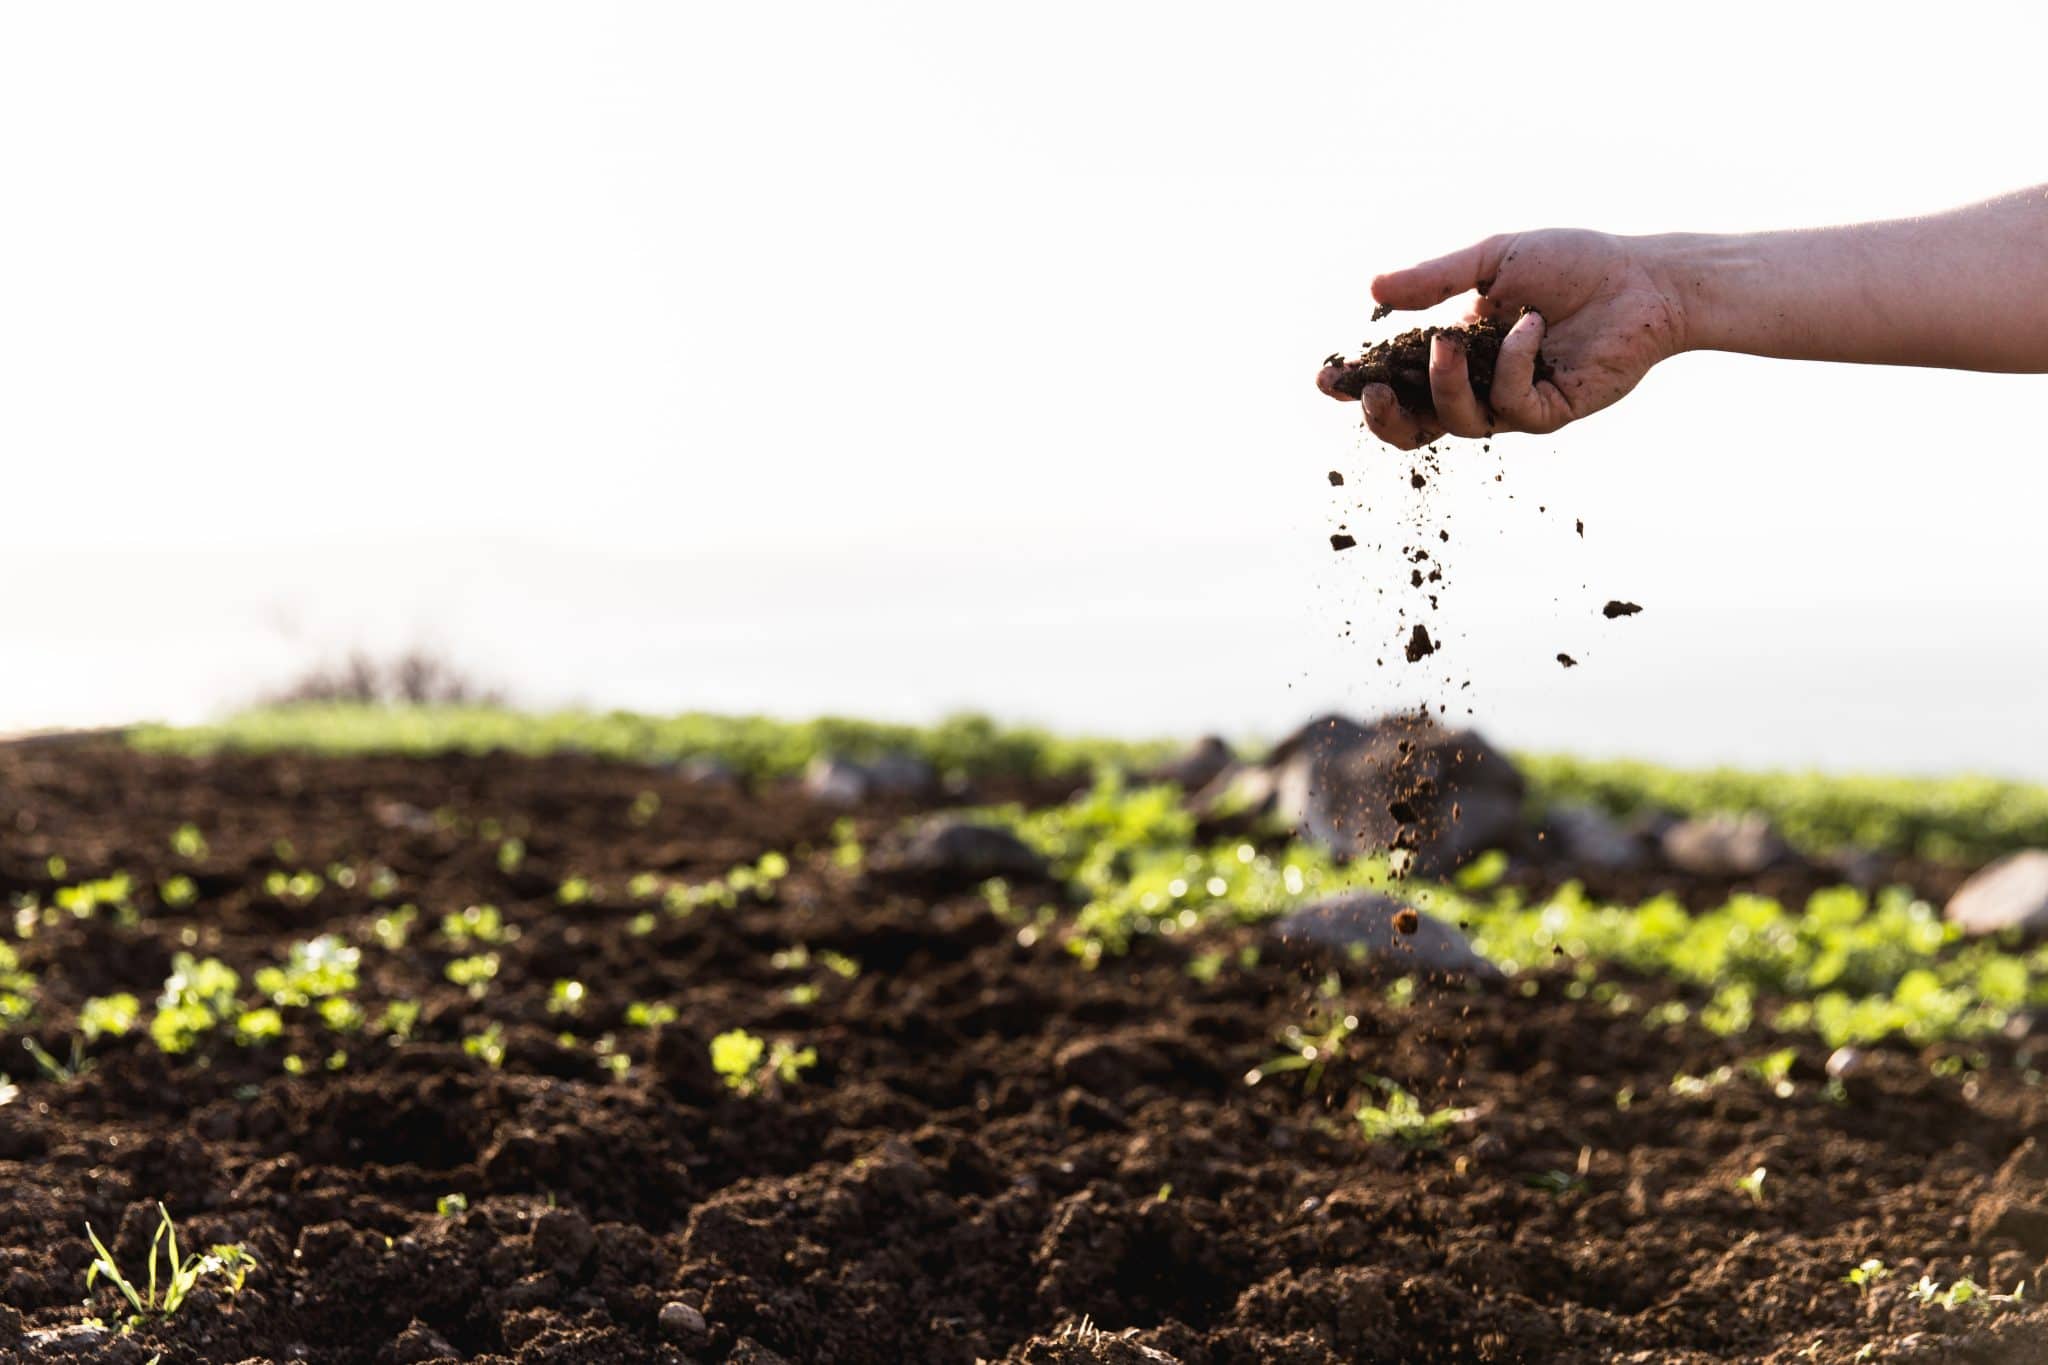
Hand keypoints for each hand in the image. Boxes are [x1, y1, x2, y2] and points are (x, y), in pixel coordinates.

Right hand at [1324, 229, 1689, 447]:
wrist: (1643, 278)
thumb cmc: (1573, 263)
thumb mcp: (1491, 260)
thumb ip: (1434, 280)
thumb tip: (1372, 290)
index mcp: (1458, 350)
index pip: (1398, 380)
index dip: (1359, 387)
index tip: (1328, 379)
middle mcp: (1481, 384)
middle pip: (1417, 425)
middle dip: (1386, 416)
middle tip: (1375, 391)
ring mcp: (1514, 403)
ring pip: (1457, 422)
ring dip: (1443, 387)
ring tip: (1449, 344)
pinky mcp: (1550, 412)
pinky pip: (1511, 406)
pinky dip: (1512, 364)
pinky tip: (1531, 325)